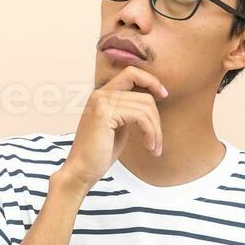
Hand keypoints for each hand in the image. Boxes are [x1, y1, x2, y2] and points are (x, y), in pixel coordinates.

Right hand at [59, 66, 168, 190]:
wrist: (81, 171)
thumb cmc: (100, 153)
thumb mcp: (118, 126)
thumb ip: (130, 111)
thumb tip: (152, 100)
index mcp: (103, 95)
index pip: (132, 73)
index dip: (151, 81)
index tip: (163, 95)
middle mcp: (100, 94)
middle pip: (144, 94)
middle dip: (157, 118)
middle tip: (157, 140)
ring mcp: (101, 102)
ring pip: (145, 107)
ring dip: (155, 130)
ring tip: (154, 147)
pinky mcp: (104, 114)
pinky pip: (141, 117)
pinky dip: (150, 133)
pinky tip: (148, 147)